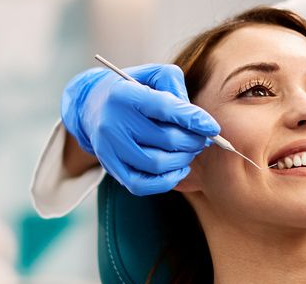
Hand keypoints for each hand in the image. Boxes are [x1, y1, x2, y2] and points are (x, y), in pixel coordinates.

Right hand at [61, 64, 219, 194]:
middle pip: (165, 140)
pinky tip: (178, 168)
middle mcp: (114, 122)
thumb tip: (196, 117)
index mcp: (125, 94)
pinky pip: (142, 185)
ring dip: (182, 160)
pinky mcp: (110, 167)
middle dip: (192, 142)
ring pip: (156, 164)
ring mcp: (109, 148)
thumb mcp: (152, 75)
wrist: (92, 105)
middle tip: (202, 139)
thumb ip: (175, 87)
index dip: (193, 119)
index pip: (165, 108)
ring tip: (189, 151)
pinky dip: (166, 181)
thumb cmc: (132, 88)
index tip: (213, 128)